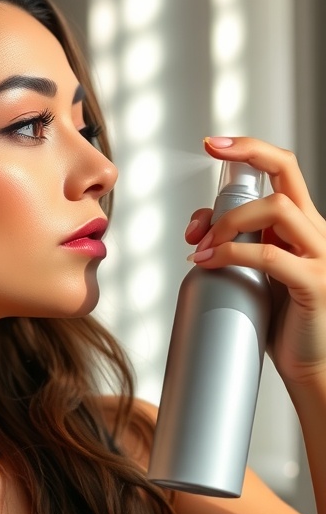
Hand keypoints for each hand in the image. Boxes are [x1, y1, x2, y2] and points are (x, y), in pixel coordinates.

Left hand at [184, 136, 325, 386]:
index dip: (249, 149)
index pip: (283, 170)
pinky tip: (208, 262)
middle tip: (208, 168)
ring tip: (203, 248)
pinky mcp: (314, 284)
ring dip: (228, 221)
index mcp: (303, 224)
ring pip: (275, 209)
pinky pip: (269, 255)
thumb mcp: (258, 273)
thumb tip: (201, 233)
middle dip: (243, 157)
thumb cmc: (282, 324)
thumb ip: (240, 246)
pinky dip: (232, 253)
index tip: (212, 144)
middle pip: (285, 171)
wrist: (313, 369)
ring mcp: (320, 256)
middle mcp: (316, 232)